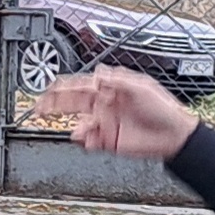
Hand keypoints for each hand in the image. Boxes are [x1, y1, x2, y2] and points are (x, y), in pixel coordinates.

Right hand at [42, 66, 197, 160]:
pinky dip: (84, 139)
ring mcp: (105, 122)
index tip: (49, 88)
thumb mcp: (140, 86)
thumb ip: (116, 80)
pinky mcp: (108, 140)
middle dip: (54, 103)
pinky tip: (86, 138)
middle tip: (40, 106)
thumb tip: (97, 73)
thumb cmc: (163, 108)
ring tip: (79, 130)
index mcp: (110, 88)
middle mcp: (105, 104)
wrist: (173, 135)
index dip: (63, 85)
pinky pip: (88, 140)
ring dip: (75, 125)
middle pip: (72, 102)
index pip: (81, 84)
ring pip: (79, 123)